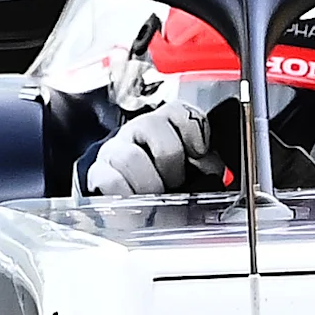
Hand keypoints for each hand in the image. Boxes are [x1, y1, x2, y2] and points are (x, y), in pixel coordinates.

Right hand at [86, 103, 214, 195]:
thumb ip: (204, 165)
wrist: (127, 198)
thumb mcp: (189, 169)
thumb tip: (216, 174)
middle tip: (176, 183)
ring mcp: (114, 151)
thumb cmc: (163, 181)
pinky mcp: (98, 174)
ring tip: (156, 198)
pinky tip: (136, 203)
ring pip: (130, 156)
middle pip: (152, 127)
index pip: (178, 110)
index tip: (199, 152)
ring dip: (149, 183)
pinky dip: (127, 195)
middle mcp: (137, 131)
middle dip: (170, 163)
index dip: (193, 129)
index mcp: (164, 125)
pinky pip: (110, 181)